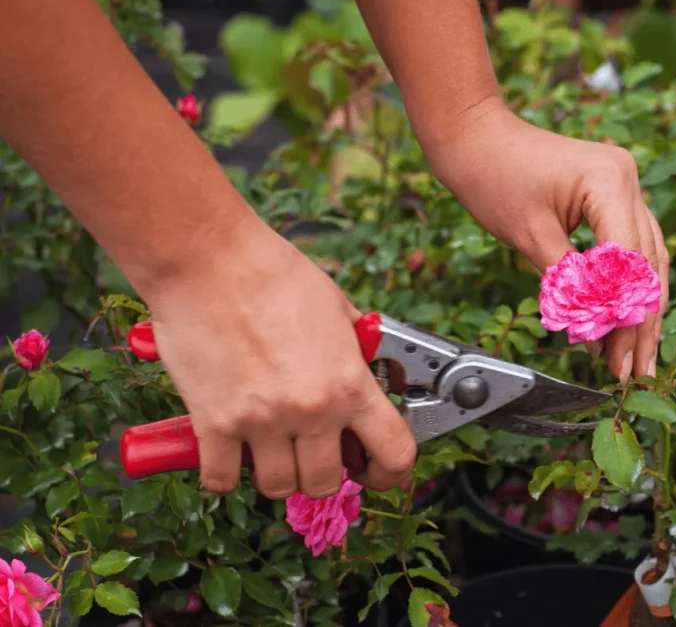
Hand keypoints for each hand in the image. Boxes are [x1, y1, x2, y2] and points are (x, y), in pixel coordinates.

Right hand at [143, 223, 416, 497]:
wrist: (209, 259)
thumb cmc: (272, 273)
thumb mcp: (338, 310)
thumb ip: (355, 353)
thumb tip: (368, 376)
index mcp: (350, 382)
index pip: (394, 454)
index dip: (388, 472)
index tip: (375, 470)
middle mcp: (311, 409)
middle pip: (327, 482)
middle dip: (323, 472)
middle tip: (312, 451)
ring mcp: (261, 421)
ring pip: (279, 487)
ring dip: (277, 474)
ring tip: (270, 447)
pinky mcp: (213, 424)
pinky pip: (221, 480)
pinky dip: (224, 473)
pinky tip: (227, 451)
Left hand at [424, 100, 669, 382]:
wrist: (475, 135)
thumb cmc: (493, 176)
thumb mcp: (530, 236)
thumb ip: (567, 284)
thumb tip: (594, 332)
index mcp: (611, 182)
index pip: (629, 262)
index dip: (625, 316)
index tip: (617, 359)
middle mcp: (628, 179)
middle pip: (646, 264)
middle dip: (639, 323)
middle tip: (634, 372)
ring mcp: (624, 184)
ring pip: (646, 258)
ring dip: (640, 309)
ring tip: (637, 358)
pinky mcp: (613, 193)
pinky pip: (630, 244)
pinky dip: (626, 284)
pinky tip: (626, 320)